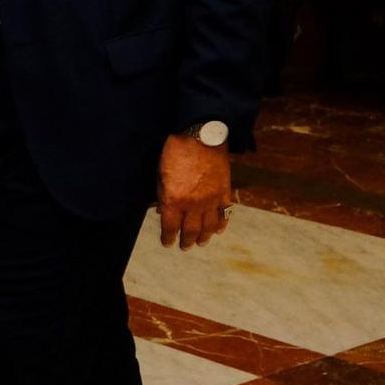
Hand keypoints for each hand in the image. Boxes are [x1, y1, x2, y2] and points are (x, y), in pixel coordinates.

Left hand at [158, 135, 232, 249]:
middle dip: (186, 241)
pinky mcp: (224, 192)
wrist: (200, 137)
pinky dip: (221, 224)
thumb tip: (162, 209)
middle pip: (190, 230)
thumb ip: (162, 195)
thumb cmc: (175, 152)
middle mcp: (193, 204)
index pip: (170, 227)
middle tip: (185, 247)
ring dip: (205, 237)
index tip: (167, 243)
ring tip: (201, 243)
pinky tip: (219, 230)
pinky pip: (224, 214)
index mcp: (173, 200)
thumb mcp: (160, 174)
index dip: (168, 237)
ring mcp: (211, 200)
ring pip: (209, 226)